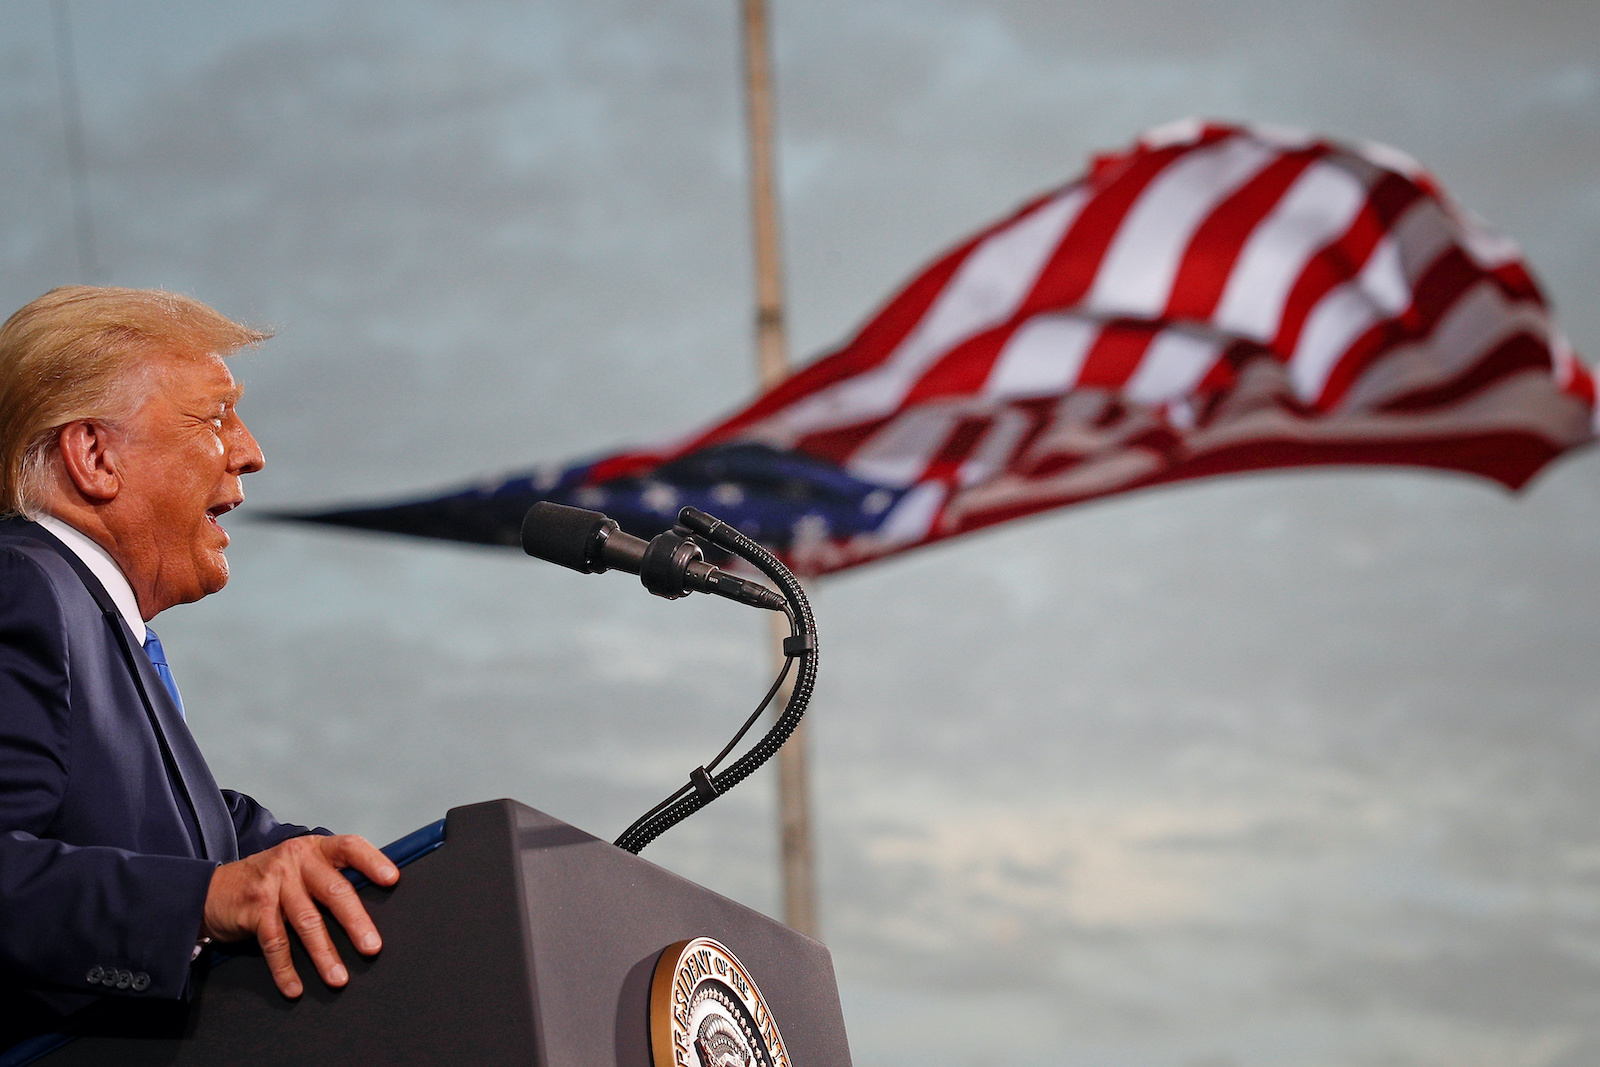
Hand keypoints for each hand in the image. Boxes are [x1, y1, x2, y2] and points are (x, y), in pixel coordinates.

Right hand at [202, 834, 399, 997]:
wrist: (210, 890)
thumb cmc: (269, 881)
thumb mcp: (300, 867)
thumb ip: (328, 877)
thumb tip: (370, 907)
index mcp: (314, 849)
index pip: (350, 847)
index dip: (372, 861)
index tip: (392, 880)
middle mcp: (296, 861)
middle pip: (333, 891)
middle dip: (355, 922)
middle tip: (372, 946)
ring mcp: (274, 883)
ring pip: (306, 922)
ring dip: (324, 954)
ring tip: (339, 978)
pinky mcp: (255, 908)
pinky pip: (275, 943)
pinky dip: (285, 969)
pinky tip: (294, 987)